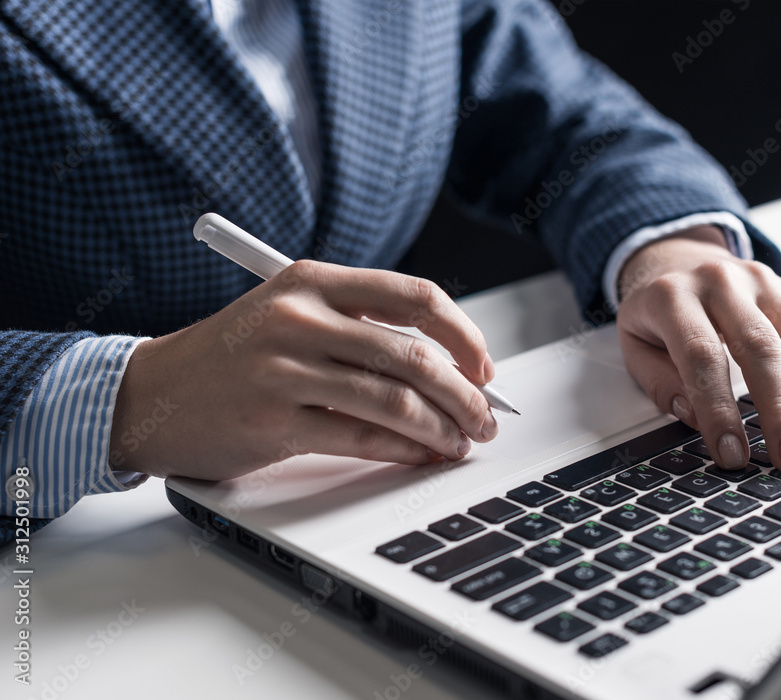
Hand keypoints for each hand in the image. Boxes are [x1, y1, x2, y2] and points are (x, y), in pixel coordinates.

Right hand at [110, 260, 497, 479]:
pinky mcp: (273, 422)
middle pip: (414, 356)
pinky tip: (422, 455)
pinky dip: (404, 451)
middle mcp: (301, 319)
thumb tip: (448, 367)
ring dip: (442, 428)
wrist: (153, 392)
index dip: (464, 335)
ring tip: (460, 443)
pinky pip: (361, 438)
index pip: (416, 297)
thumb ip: (361, 328)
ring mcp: (284, 370)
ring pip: (394, 401)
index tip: (483, 368)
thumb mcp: (292, 314)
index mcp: (312, 280)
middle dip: (465, 395)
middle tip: (486, 419)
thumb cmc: (235, 356)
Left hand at [615, 226, 780, 472]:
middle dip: (780, 409)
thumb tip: (695, 416)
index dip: (719, 409)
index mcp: (674, 296)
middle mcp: (723, 283)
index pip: (701, 356)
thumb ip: (658, 380)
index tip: (732, 455)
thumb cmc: (655, 313)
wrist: (676, 258)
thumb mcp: (633, 342)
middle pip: (761, 348)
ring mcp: (762, 284)